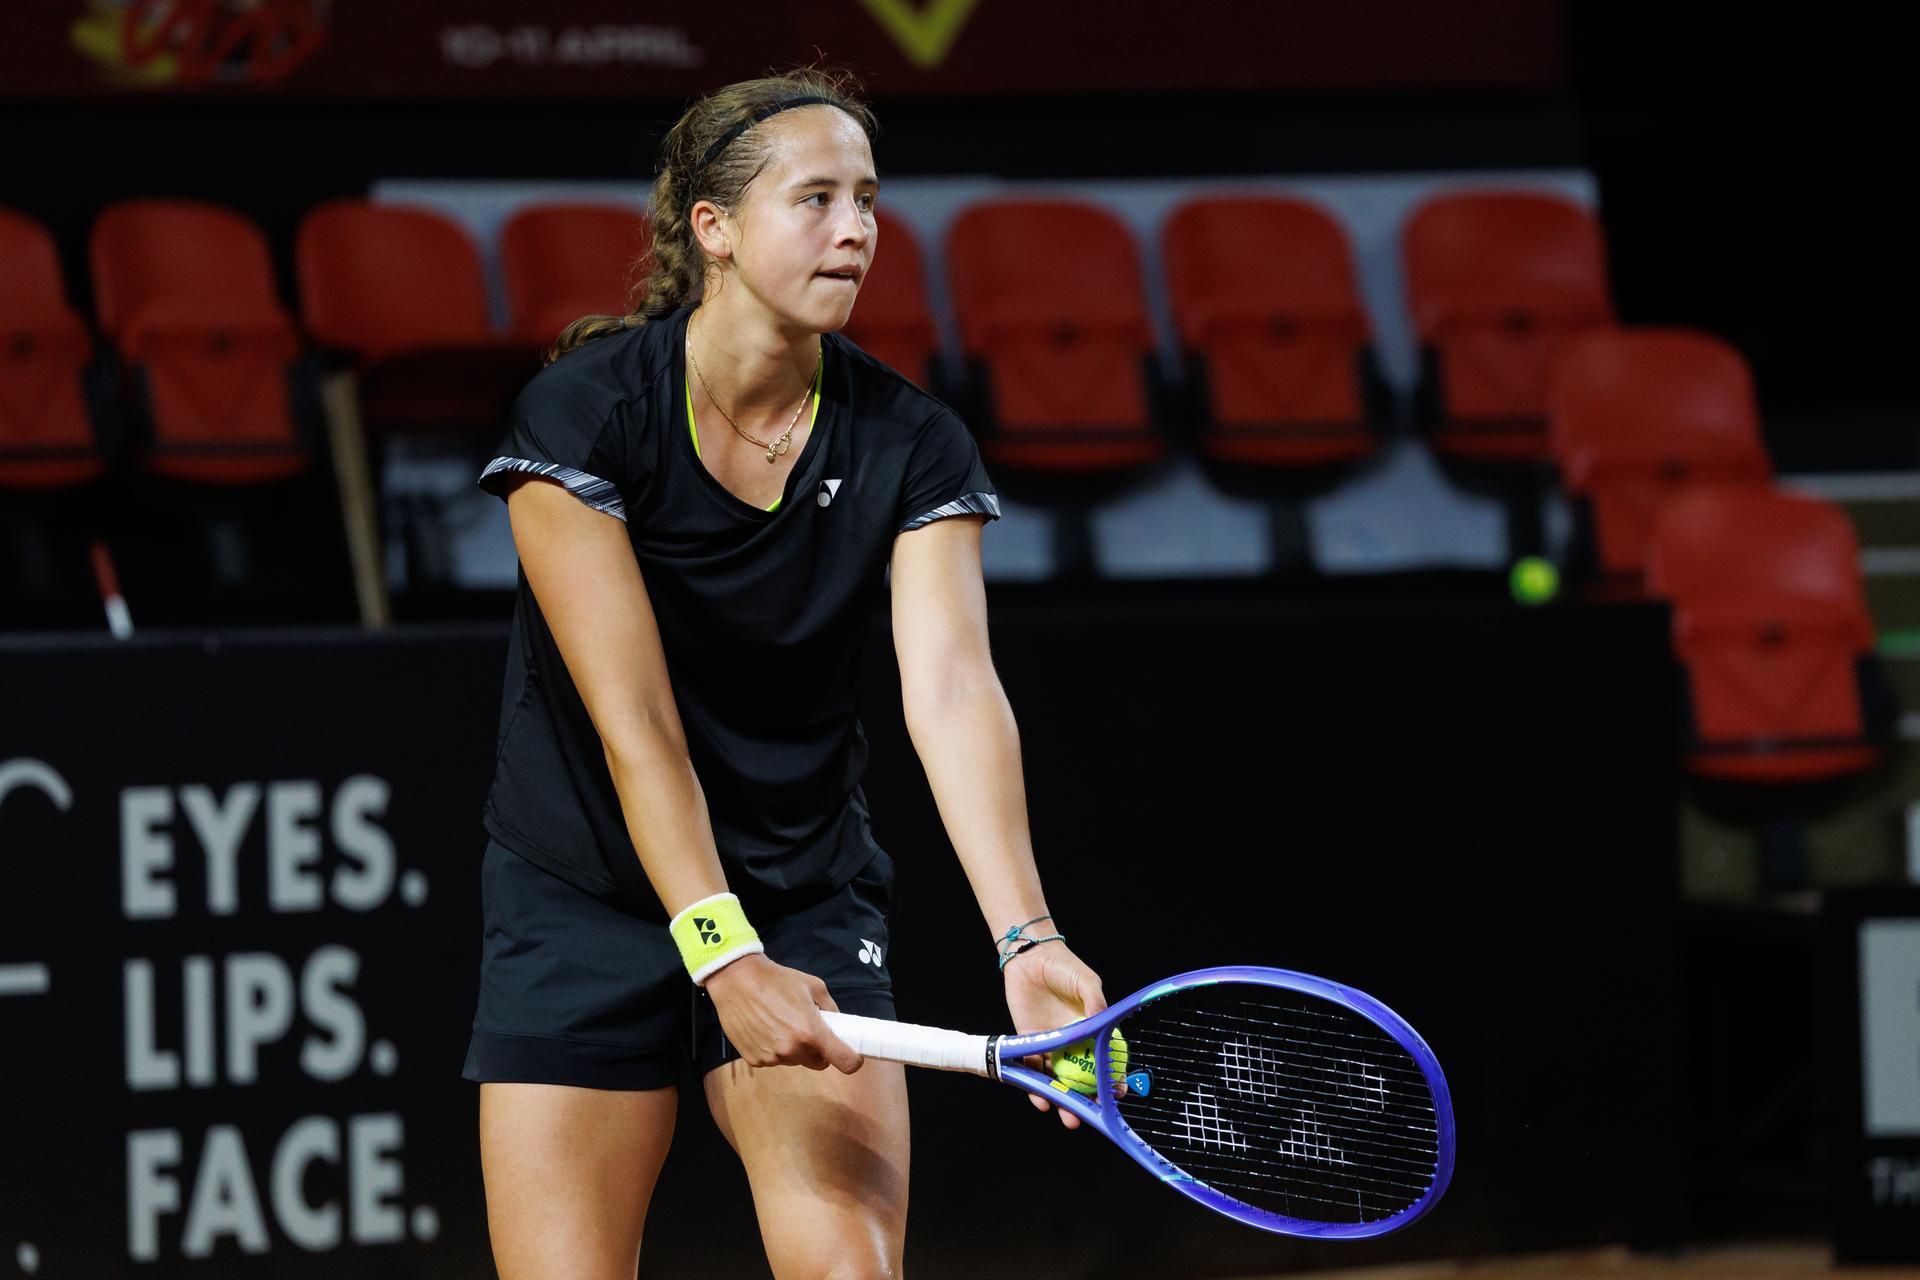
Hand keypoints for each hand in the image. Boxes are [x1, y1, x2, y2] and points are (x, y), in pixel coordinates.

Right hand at [703, 954, 863, 1072]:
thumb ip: (831, 1009)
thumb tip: (839, 1024)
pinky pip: (773, 1060)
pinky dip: (774, 1049)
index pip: (844, 1062)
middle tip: (810, 1030)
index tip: (851, 1055)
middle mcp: (792, 1049)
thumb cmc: (777, 980)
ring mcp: (772, 1057)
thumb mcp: (814, 986)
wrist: (737, 980)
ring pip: (794, 1060)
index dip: (852, 1060)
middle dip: (819, 1051)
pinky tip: (765, 1028)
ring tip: (781, 1023)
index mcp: (811, 1032)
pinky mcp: (754, 1060)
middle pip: (818, 1064)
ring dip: (794, 1048)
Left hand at [1002, 941, 1105, 1128]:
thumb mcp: (1086, 982)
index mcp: (1091, 1029)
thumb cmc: (1064, 966)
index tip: (1118, 1095)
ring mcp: (1050, 1044)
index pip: (1105, 1059)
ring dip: (1063, 1100)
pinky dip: (1035, 1086)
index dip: (1112, 1078)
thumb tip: (1103, 1026)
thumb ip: (1095, 1003)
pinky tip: (1041, 1099)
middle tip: (1092, 1117)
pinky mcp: (1028, 1041)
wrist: (1030, 956)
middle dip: (1087, 1099)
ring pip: (1057, 1079)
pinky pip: (1032, 1068)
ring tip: (1069, 1119)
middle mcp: (1072, 1041)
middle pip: (1081, 1076)